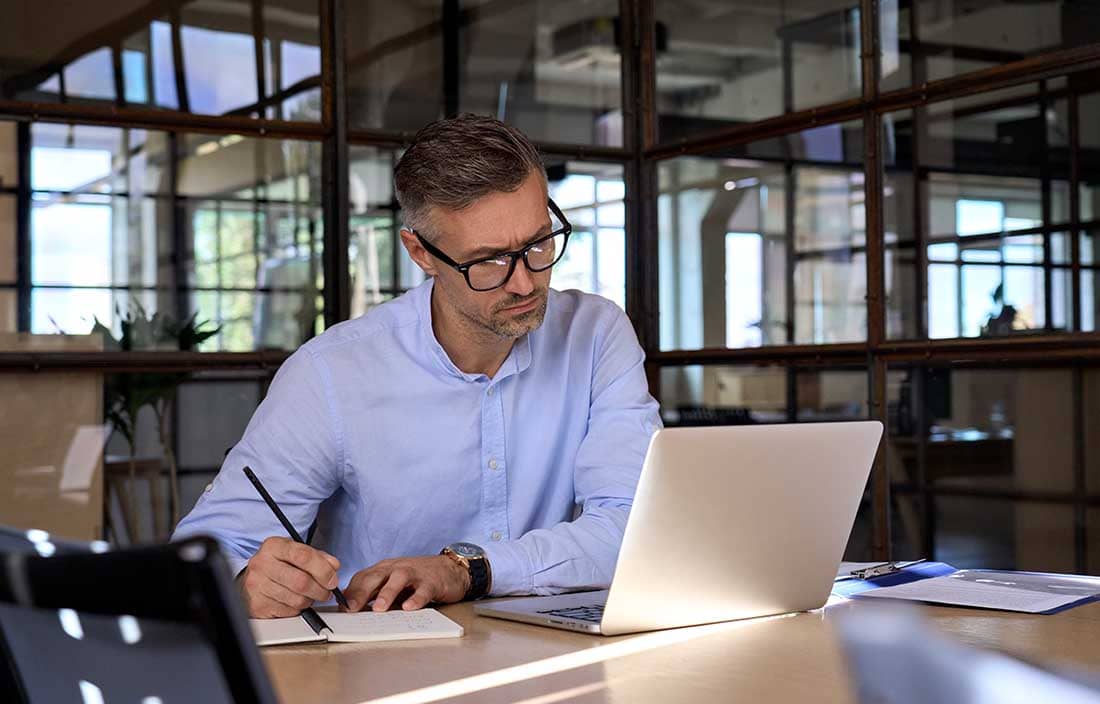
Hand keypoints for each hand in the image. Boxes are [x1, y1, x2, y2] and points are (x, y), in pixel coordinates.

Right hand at [240, 537, 340, 617]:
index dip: (323, 570)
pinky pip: (289, 611)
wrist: (252, 579)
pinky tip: (295, 601)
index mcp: (274, 546)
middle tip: (326, 591)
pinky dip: (298, 609)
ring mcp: (258, 585)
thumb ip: (317, 557)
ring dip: (310, 600)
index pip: (303, 556)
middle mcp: (262, 564)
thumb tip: (333, 566)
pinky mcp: (258, 605)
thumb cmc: (278, 565)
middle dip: (320, 589)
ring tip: (310, 595)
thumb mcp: (295, 552)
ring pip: (297, 599)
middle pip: (301, 581)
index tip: (332, 579)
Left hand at [343, 555, 469, 611]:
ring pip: (398, 579)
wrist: (449, 568)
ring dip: (387, 593)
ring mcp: (414, 573)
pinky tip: (409, 608)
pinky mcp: (431, 581)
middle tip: (351, 609)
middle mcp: (396, 569)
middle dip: (361, 592)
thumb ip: (374, 594)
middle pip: (375, 577)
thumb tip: (351, 610)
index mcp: (384, 569)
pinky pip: (422, 590)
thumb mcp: (392, 583)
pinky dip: (416, 598)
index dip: (350, 593)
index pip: (362, 578)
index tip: (341, 608)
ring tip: (379, 609)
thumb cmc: (416, 578)